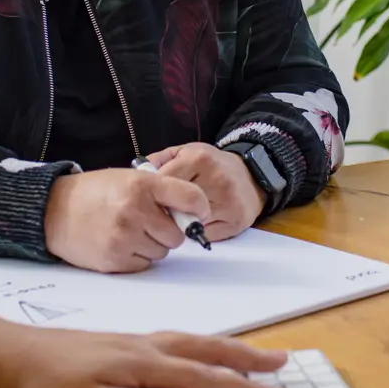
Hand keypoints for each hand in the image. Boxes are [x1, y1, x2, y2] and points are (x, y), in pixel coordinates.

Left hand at [0, 328, 288, 387]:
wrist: (7, 354)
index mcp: (145, 367)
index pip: (205, 380)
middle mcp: (145, 348)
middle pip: (207, 351)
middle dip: (247, 360)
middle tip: (284, 365)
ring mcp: (132, 341)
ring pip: (191, 341)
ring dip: (226, 348)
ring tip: (253, 354)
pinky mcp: (118, 342)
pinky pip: (175, 338)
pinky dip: (200, 342)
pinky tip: (195, 348)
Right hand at [43, 169, 206, 272]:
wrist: (54, 211)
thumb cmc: (95, 193)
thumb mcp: (128, 178)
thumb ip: (160, 191)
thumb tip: (193, 214)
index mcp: (142, 185)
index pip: (191, 198)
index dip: (199, 208)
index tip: (198, 213)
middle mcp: (135, 210)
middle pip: (177, 234)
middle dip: (167, 231)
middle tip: (148, 223)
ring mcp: (124, 237)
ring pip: (162, 252)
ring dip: (152, 245)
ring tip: (129, 231)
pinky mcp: (114, 259)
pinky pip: (144, 265)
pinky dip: (136, 257)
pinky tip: (119, 243)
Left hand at [149, 142, 264, 240]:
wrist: (251, 175)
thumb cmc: (212, 165)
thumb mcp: (186, 152)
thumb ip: (160, 159)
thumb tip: (137, 174)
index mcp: (200, 159)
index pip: (165, 181)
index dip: (153, 194)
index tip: (146, 201)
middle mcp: (216, 179)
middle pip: (177, 205)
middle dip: (165, 211)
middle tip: (158, 214)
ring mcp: (228, 202)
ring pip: (190, 224)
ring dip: (180, 225)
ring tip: (178, 218)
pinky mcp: (236, 221)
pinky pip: (205, 235)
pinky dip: (197, 233)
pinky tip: (197, 224)